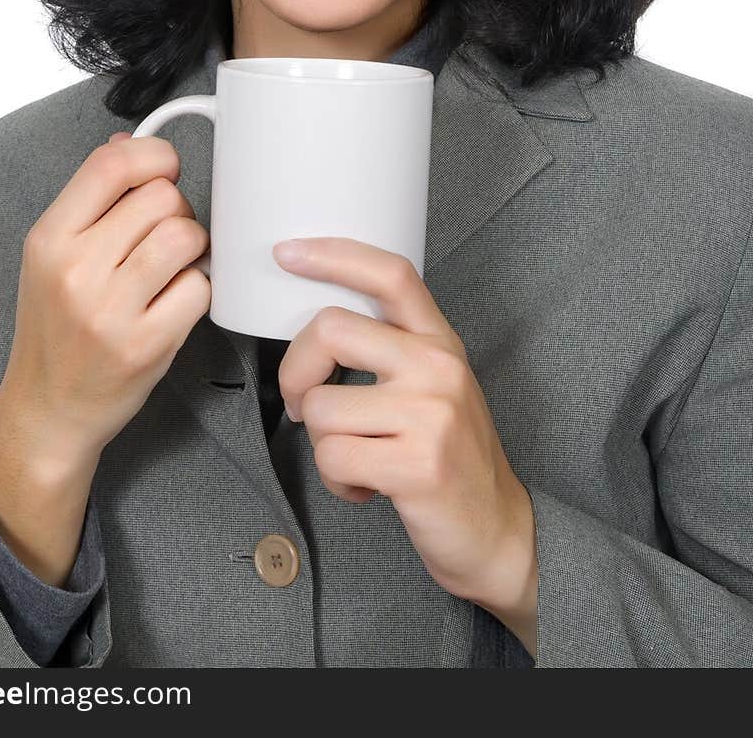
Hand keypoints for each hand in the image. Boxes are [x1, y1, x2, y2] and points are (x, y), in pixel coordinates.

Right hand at [1, 130, 211, 463]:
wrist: (48, 411)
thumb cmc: (55, 329)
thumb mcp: (51, 257)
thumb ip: (91, 200)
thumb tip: (130, 142)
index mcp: (48, 239)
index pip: (113, 163)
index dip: (155, 156)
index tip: (164, 170)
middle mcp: (75, 270)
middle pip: (162, 197)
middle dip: (175, 210)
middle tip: (161, 237)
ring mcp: (111, 310)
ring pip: (187, 236)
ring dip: (192, 248)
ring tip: (171, 267)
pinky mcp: (146, 344)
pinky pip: (200, 287)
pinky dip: (196, 290)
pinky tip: (173, 302)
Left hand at [273, 237, 537, 618]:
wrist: (497, 531)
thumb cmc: (450, 456)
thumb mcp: (434, 386)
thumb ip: (391, 348)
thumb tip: (316, 326)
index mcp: (439, 341)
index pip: (390, 274)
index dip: (333, 255)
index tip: (288, 253)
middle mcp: (438, 367)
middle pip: (330, 328)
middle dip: (296, 372)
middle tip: (305, 405)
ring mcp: (431, 414)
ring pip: (322, 407)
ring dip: (323, 443)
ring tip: (357, 458)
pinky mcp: (417, 464)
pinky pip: (332, 458)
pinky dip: (335, 481)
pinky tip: (365, 487)